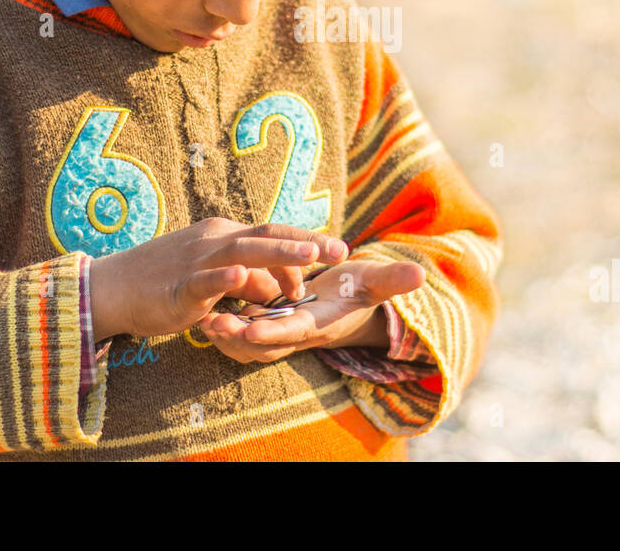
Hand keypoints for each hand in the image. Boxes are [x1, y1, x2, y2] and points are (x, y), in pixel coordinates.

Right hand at [88, 217, 348, 339]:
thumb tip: (271, 290)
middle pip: (267, 235)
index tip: (336, 251)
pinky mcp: (179, 286)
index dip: (305, 240)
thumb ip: (245, 281)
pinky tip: (240, 277)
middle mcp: (215, 241)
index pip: (273, 233)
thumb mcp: (213, 277)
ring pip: (244, 252)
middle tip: (341, 249)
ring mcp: (197, 261)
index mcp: (224, 235)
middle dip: (306, 242)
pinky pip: (204, 280)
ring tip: (310, 256)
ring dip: (279, 253)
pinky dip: (223, 277)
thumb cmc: (164, 281)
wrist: (112, 286)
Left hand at [197, 258, 425, 363]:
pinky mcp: (264, 323)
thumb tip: (420, 275)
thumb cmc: (358, 290)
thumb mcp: (375, 283)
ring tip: (200, 317)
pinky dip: (221, 325)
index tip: (249, 327)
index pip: (293, 331)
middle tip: (211, 323)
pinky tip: (202, 308)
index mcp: (318, 322)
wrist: (345, 303)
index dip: (272, 331)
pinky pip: (238, 331)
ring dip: (223, 334)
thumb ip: (393, 282)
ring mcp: (276, 331)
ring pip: (245, 342)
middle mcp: (294, 333)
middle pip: (261, 343)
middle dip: (235, 337)